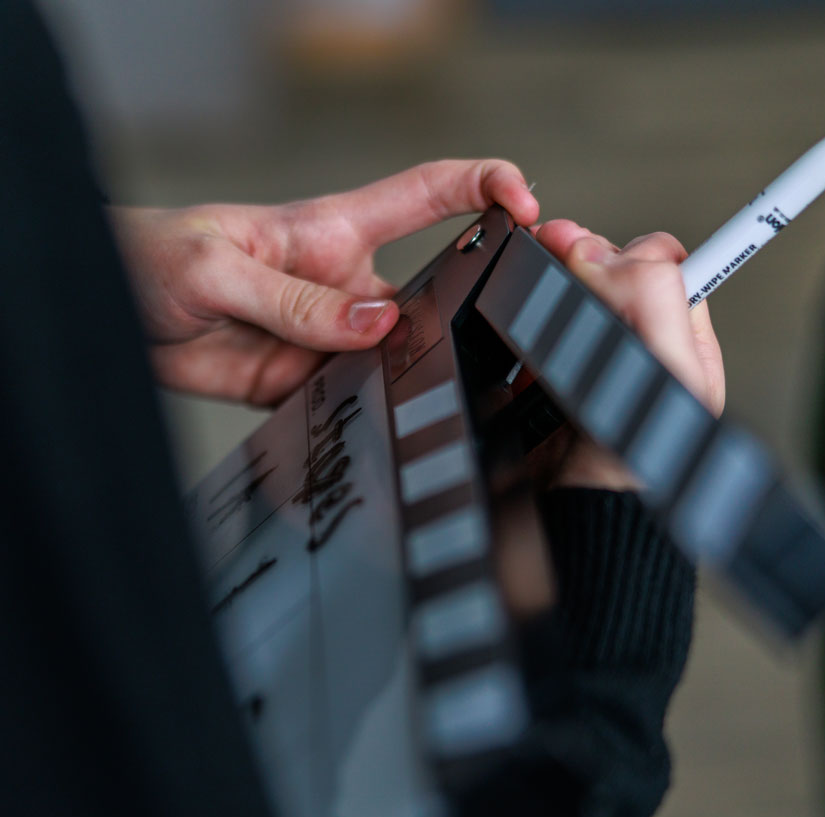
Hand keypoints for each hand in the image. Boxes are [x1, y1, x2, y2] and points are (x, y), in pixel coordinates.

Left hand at [110, 159, 538, 405]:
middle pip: (435, 286)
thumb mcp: (217, 268)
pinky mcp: (310, 382)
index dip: (483, 187)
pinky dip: (374, 414)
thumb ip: (297, 300)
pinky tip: (383, 429)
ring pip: (402, 354)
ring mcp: (332, 337)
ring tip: (436, 391)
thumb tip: (378, 323)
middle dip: (477, 301)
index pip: (428, 194)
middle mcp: (346, 285)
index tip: (524, 206)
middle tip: (509, 326)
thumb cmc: (154, 257)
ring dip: (420, 370)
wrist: (108, 316)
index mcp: (333, 232)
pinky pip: (358, 398)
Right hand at [533, 220, 724, 489]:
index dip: (623, 248)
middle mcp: (639, 345)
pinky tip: (523, 346)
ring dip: (547, 291)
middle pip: (608, 272)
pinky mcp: (551, 375)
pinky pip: (535, 330)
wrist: (579, 520)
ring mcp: (592, 358)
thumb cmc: (636, 472)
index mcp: (680, 341)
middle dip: (578, 261)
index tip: (578, 245)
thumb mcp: (668, 377)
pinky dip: (522, 327)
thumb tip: (609, 254)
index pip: (660, 267)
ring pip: (569, 295)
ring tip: (536, 305)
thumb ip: (654, 304)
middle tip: (551, 254)